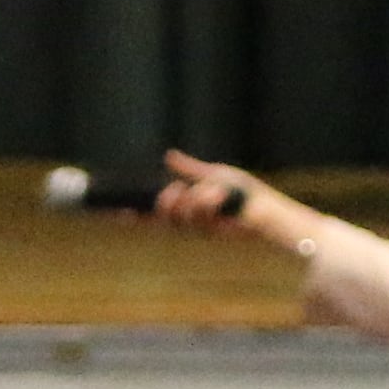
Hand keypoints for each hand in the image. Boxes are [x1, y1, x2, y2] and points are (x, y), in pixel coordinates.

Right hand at [153, 153, 320, 249]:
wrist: (267, 206)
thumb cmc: (247, 194)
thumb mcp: (214, 175)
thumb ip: (191, 169)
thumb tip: (169, 156)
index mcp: (189, 210)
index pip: (157, 216)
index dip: (138, 216)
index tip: (121, 214)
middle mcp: (192, 224)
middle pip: (164, 217)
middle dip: (166, 203)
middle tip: (178, 190)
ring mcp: (202, 230)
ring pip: (182, 214)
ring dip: (197, 197)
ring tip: (217, 191)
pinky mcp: (215, 232)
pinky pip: (200, 212)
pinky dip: (211, 197)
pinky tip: (224, 195)